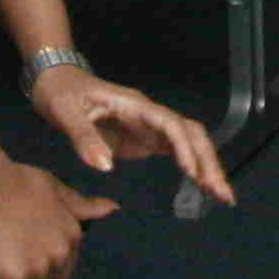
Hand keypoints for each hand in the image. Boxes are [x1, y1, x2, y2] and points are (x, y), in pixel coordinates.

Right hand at [0, 157, 117, 278]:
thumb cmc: (15, 182)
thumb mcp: (55, 188)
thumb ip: (81, 206)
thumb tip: (113, 208)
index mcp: (72, 237)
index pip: (60, 271)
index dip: (38, 264)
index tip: (20, 253)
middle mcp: (60, 255)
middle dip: (24, 278)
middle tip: (2, 257)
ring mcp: (38, 268)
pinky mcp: (14, 278)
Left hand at [26, 66, 236, 209]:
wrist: (56, 83)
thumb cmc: (61, 94)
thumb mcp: (64, 113)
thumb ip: (84, 138)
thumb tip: (106, 168)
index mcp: (135, 105)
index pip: (169, 123)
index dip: (183, 146)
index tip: (191, 172)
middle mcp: (149, 115)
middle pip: (190, 133)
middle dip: (208, 160)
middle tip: (222, 193)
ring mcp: (150, 126)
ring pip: (189, 142)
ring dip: (206, 166)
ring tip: (221, 195)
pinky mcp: (145, 138)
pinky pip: (176, 151)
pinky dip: (192, 168)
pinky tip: (201, 187)